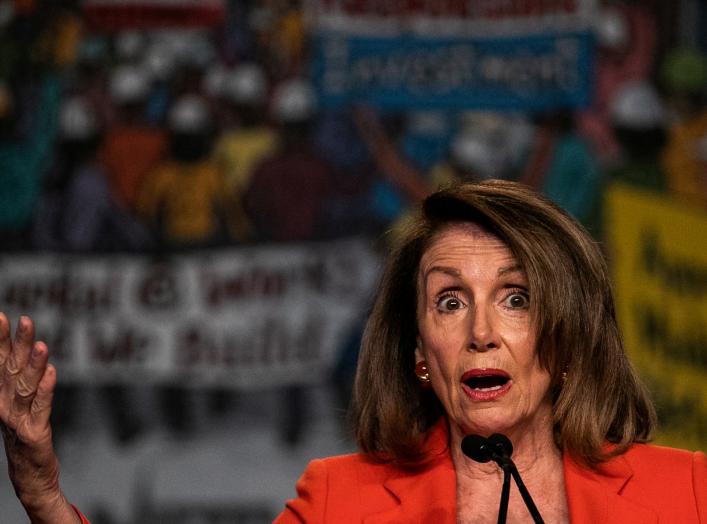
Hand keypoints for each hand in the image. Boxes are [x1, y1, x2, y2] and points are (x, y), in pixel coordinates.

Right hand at [0, 314, 79, 522]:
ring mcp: (19, 418)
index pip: (0, 362)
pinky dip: (46, 390)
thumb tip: (26, 346)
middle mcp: (6, 404)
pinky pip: (41, 408)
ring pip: (27, 387)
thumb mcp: (20, 402)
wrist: (29, 474)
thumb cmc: (25, 433)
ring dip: (34, 365)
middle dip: (17, 344)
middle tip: (24, 320)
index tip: (2, 316)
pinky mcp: (35, 432)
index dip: (1, 340)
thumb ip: (21, 376)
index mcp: (2, 394)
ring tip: (41, 344)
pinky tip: (52, 372)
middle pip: (12, 369)